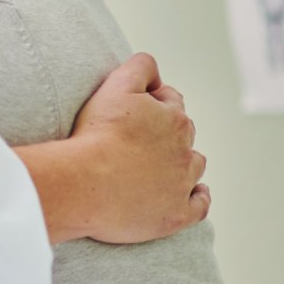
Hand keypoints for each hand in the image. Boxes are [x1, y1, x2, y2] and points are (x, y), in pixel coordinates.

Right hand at [22, 52, 209, 245]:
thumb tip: (155, 69)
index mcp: (174, 119)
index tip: (133, 112)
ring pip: (194, 168)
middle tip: (138, 139)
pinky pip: (199, 206)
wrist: (84, 182)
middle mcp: (185, 151)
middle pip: (184, 135)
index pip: (171, 103)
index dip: (152, 104)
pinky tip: (192, 194)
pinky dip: (198, 198)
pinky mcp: (175, 215)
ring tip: (161, 167)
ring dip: (183, 164)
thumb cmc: (97, 135)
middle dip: (167, 133)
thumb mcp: (117, 85)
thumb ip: (140, 68)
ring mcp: (181, 185)